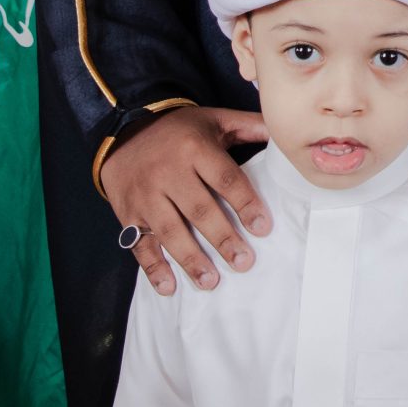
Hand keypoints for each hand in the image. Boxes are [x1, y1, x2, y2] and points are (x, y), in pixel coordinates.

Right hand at [99, 106, 271, 294]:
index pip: (225, 179)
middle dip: (222, 238)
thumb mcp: (214, 120)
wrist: (122, 132)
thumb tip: (286, 133)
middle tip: (244, 262)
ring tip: (211, 281)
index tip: (262, 227)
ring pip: (170, 231)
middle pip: (199, 209)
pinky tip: (169, 286)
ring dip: (191, 259)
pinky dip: (153, 267)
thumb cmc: (178, 130)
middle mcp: (169, 172)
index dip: (245, 203)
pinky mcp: (129, 213)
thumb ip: (250, 126)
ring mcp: (146, 195)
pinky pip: (140, 243)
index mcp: (195, 148)